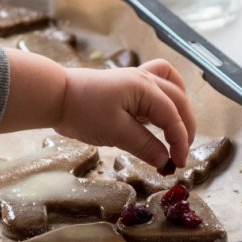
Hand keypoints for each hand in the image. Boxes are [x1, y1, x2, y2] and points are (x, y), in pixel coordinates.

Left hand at [55, 58, 195, 167]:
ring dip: (180, 107)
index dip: (180, 141)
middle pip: (178, 100)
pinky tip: (161, 112)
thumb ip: (144, 145)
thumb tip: (165, 160)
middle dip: (185, 127)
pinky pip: (157, 83)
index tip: (180, 163)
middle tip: (182, 152)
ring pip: (171, 86)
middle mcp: (145, 79)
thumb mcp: (116, 133)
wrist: (56, 95)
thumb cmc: (83, 111)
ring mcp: (136, 78)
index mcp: (145, 88)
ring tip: (179, 130)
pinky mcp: (126, 84)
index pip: (173, 116)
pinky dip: (166, 97)